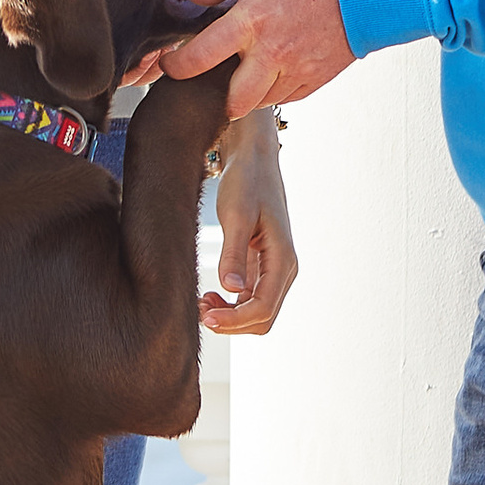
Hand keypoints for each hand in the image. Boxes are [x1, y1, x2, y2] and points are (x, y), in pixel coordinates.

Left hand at [160, 0, 352, 115]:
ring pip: (260, 103)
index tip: (172, 63)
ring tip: (247, 69)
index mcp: (252, 21)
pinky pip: (288, 99)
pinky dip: (276, 90)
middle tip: (213, 78)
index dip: (176, 65)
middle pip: (232, 100)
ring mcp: (297, 69)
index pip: (200, 57)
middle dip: (216, 95)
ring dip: (248, 92)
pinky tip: (275, 68)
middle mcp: (272, 53)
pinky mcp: (317, 78)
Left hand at [202, 112, 296, 335]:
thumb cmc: (247, 181)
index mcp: (283, 258)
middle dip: (232, 323)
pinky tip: (210, 295)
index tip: (206, 318)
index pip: (263, 308)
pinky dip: (231, 305)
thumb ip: (233, 253)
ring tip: (202, 304)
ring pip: (257, 313)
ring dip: (231, 317)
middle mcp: (284, 268)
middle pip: (263, 319)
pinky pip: (250, 299)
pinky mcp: (262, 266)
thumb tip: (232, 289)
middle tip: (199, 312)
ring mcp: (274, 269)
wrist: (254, 160)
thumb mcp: (236, 215)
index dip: (235, 320)